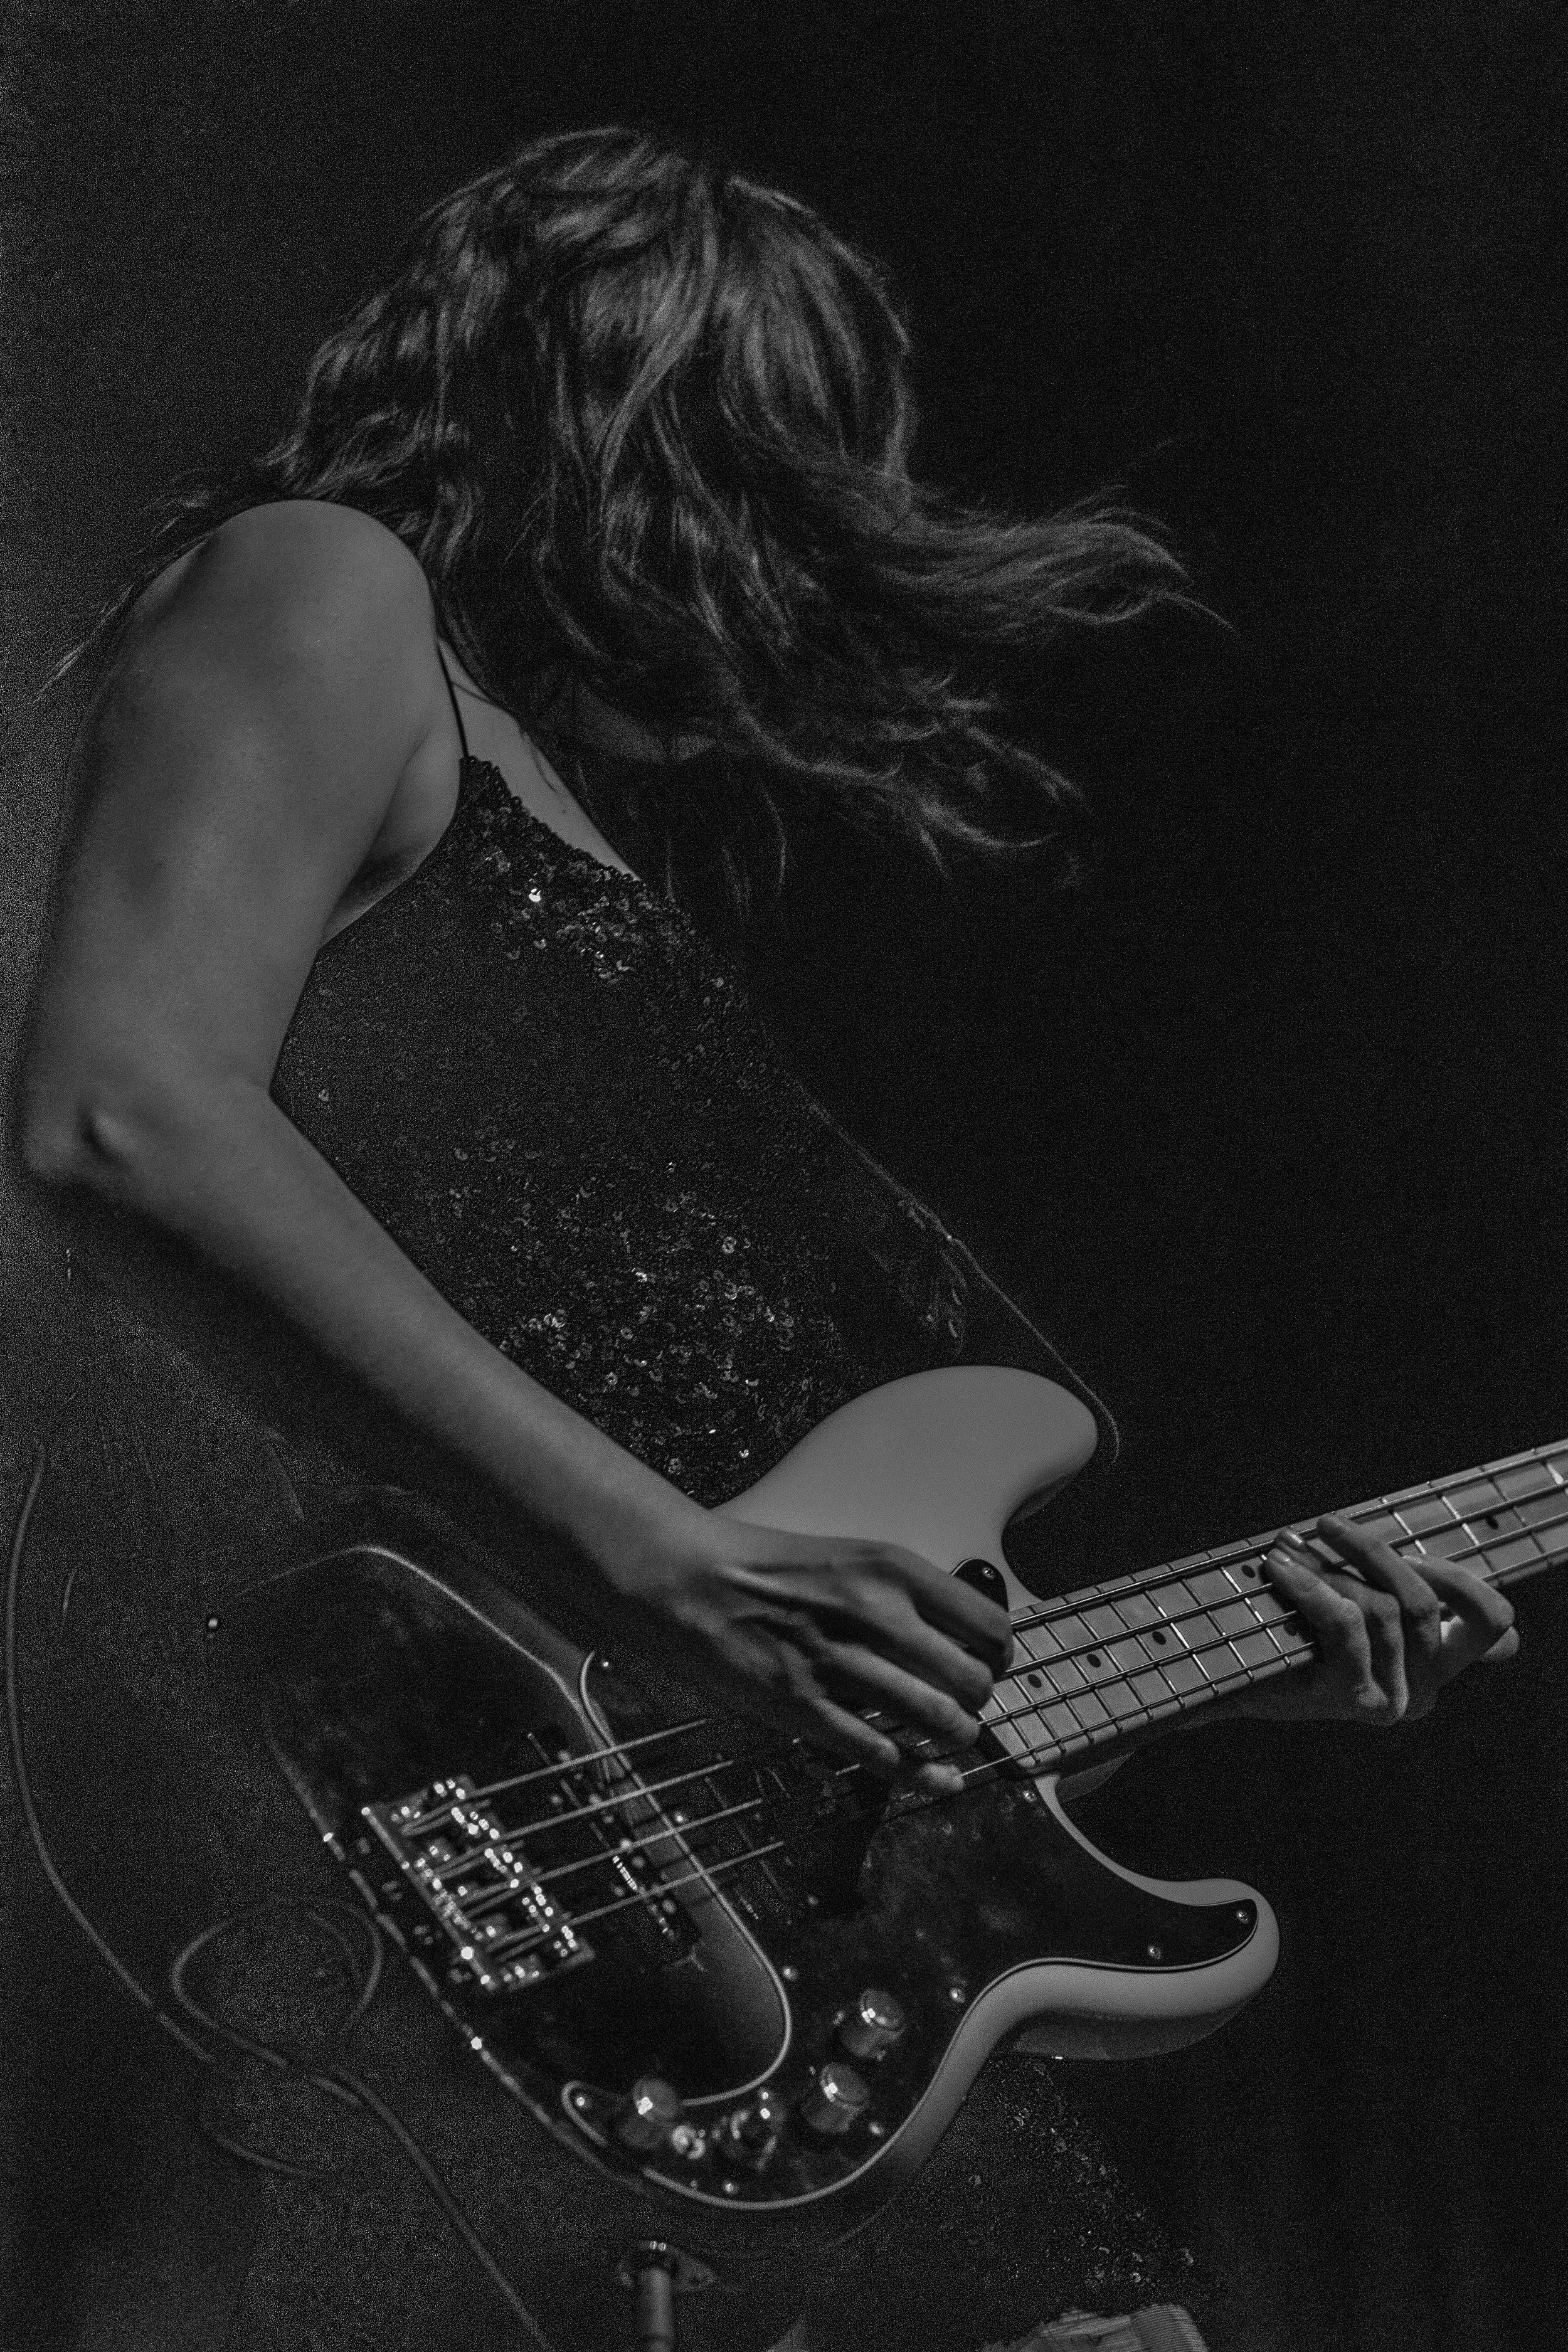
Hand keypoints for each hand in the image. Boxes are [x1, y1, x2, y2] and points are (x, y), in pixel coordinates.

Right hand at [617, 1506, 1013, 1791]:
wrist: (688, 1578)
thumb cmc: (764, 1567)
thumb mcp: (848, 1558)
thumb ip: (901, 1594)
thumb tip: (952, 1636)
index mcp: (891, 1571)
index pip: (988, 1624)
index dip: (998, 1655)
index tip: (989, 1665)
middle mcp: (876, 1615)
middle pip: (974, 1681)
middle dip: (977, 1702)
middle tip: (964, 1706)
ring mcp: (841, 1665)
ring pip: (940, 1721)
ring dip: (954, 1738)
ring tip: (949, 1738)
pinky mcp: (806, 1709)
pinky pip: (885, 1755)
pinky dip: (921, 1773)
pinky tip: (940, 1778)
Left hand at [1246, 1514, 1518, 1724]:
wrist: (1222, 1675)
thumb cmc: (1288, 1627)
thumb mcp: (1356, 1608)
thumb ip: (1407, 1600)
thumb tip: (1510, 1641)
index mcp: (1435, 1665)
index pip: (1491, 1622)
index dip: (1459, 1577)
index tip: (1409, 1550)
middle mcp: (1424, 1691)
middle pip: (1425, 1602)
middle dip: (1373, 1552)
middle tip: (1327, 1524)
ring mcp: (1392, 1700)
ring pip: (1382, 1609)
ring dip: (1329, 1568)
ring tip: (1286, 1549)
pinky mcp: (1353, 1700)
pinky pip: (1347, 1625)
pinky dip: (1311, 1587)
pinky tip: (1280, 1569)